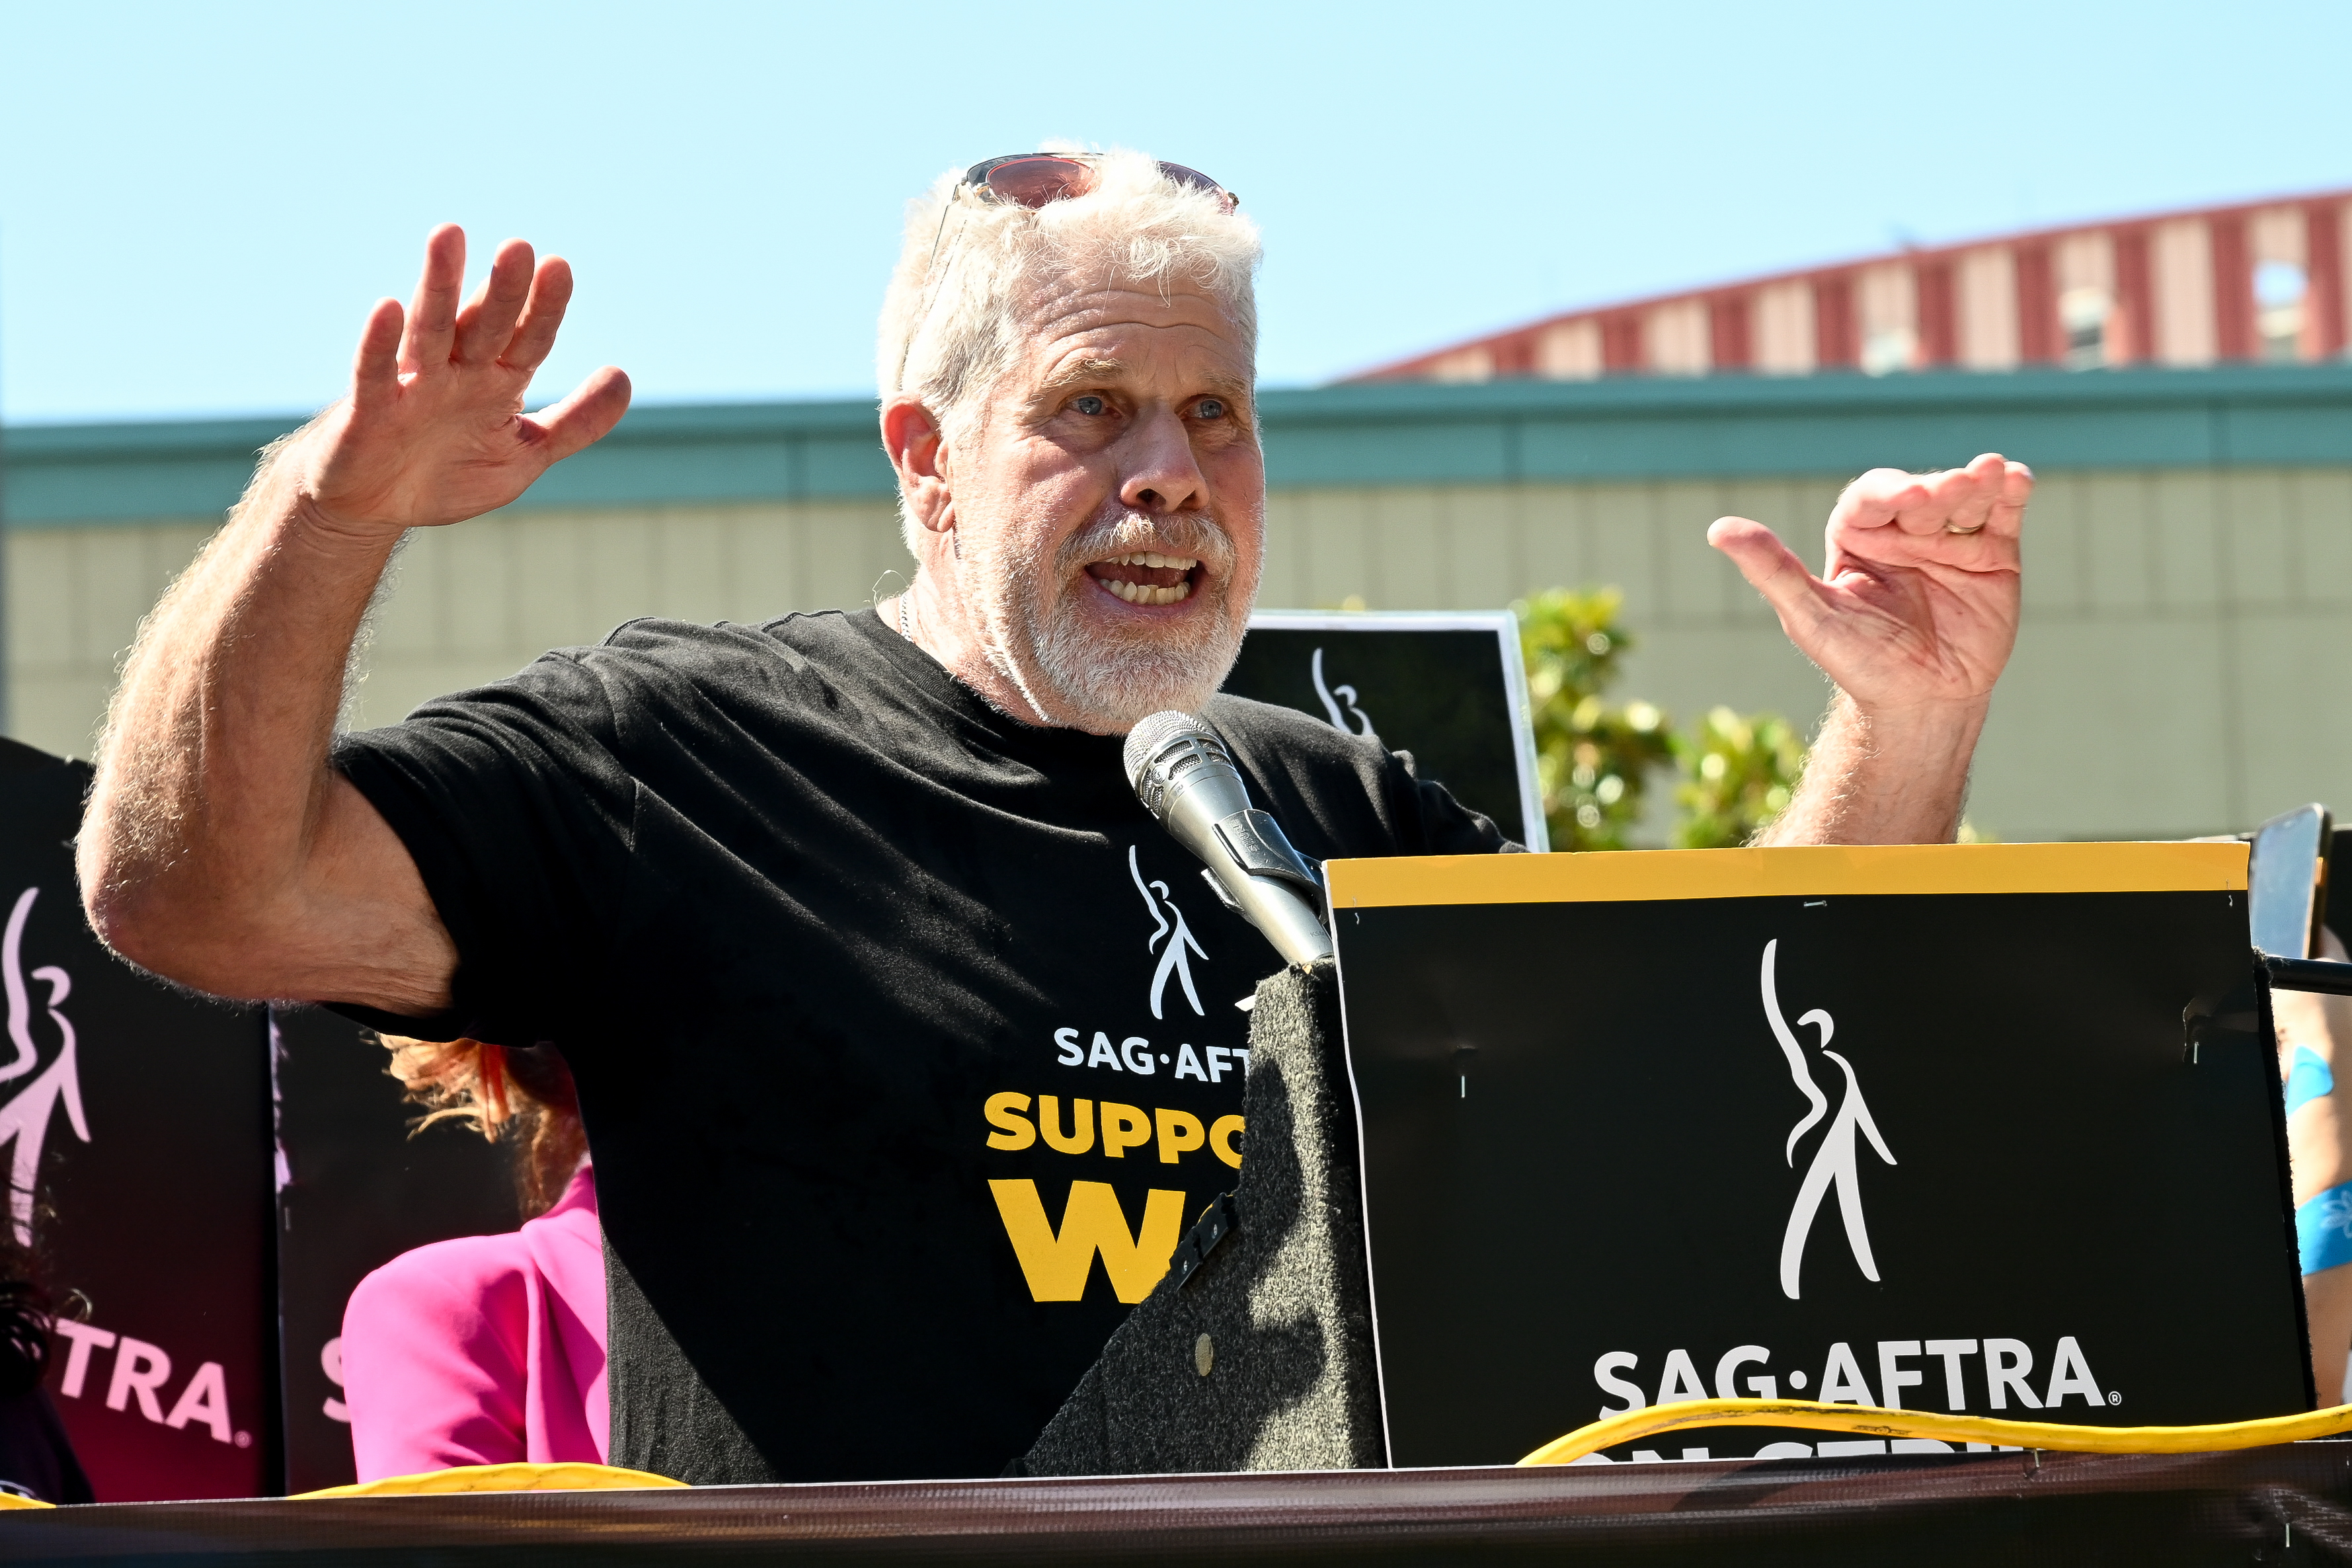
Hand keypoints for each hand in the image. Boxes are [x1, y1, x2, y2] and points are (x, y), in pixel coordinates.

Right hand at [285, 225, 630, 536]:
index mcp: (496, 382)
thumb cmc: (447, 471)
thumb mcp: (525, 453)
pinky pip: (373, 374)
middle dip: (502, 290)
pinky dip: (379, 344)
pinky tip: (386, 308)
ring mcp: (411, 387)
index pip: (528, 339)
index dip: (543, 308)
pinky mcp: (367, 412)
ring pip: (429, 329)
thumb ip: (575, 422)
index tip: (559, 268)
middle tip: (519, 247)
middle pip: (484, 325)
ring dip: (439, 285)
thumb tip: (623, 377)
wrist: (374, 506)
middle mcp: (455, 373)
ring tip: (449, 235)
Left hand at [1708, 454, 2031, 719]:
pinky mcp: (1993, 554)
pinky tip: (2018, 478)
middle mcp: (1904, 530)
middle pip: (1924, 494)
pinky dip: (2012, 493)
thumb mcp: (1810, 617)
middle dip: (1940, 490)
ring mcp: (1951, 539)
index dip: (1890, 493)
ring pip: (1966, 498)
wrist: (1921, 704)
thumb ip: (1772, 571)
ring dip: (1980, 482)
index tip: (1911, 501)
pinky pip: (2003, 515)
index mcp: (1857, 535)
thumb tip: (1717, 530)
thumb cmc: (1859, 661)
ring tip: (1995, 473)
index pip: (1871, 498)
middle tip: (1952, 494)